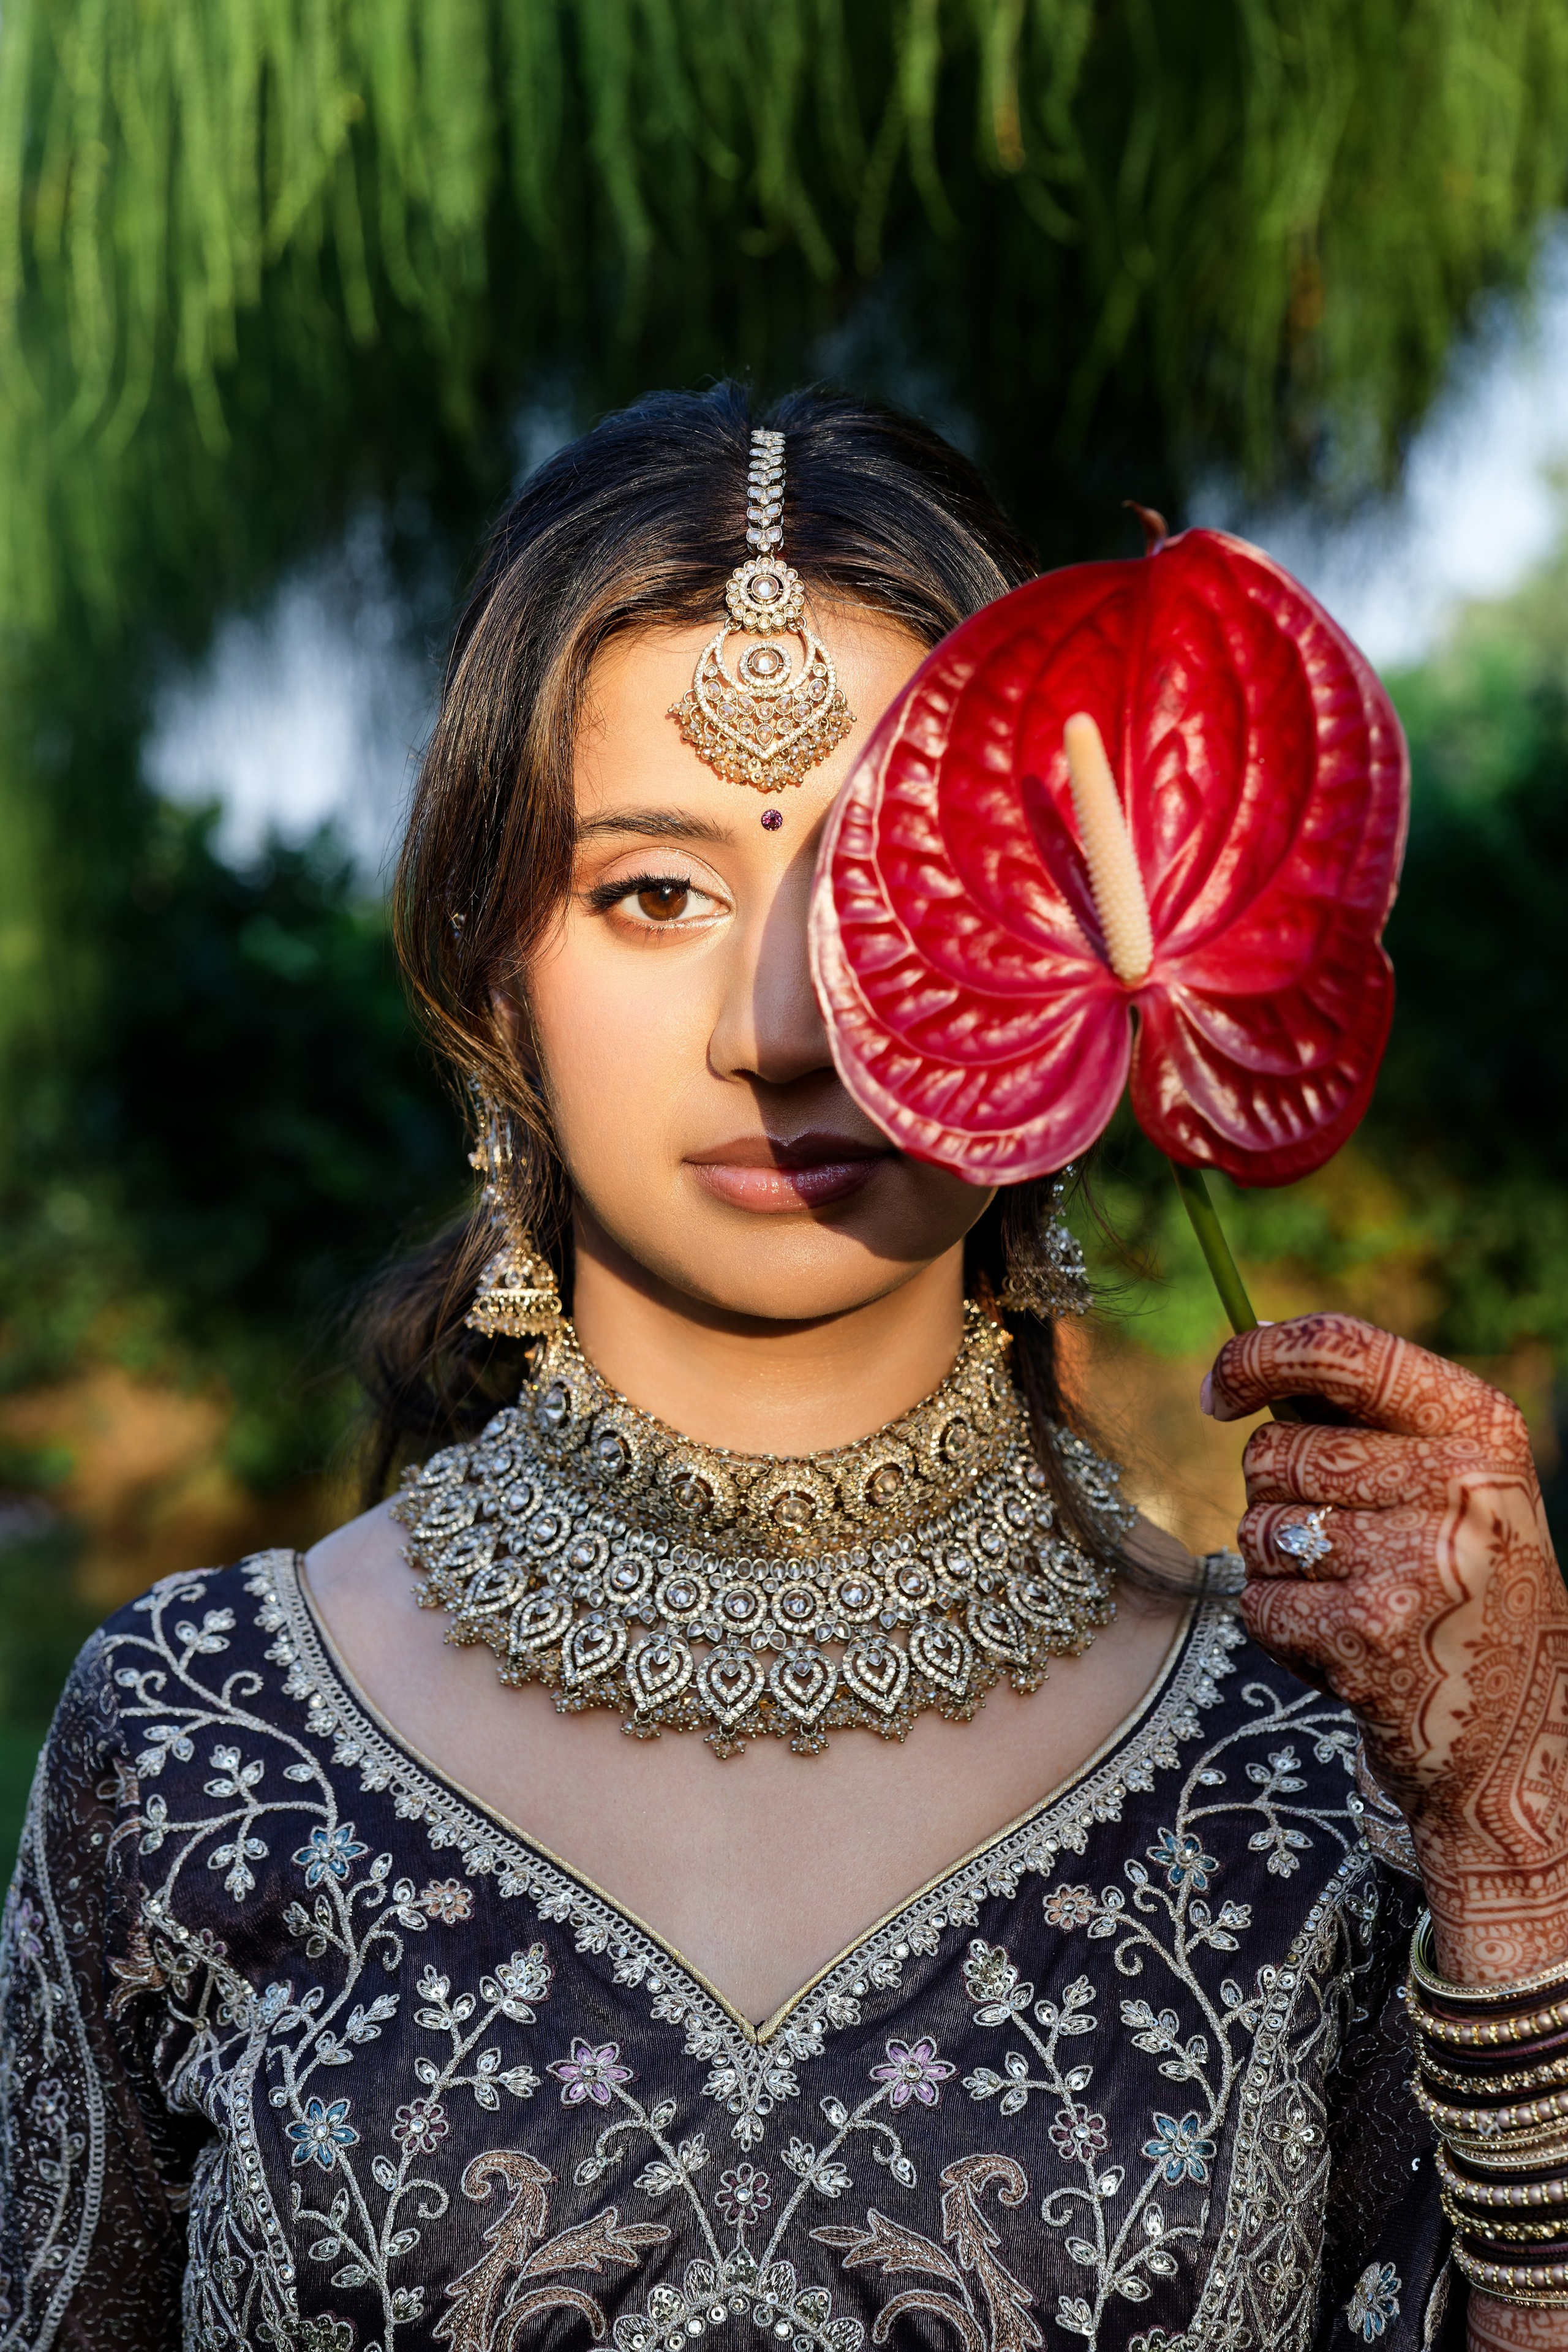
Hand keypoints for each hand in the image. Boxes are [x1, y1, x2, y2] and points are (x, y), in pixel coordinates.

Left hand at [1207, 1312, 1567, 1984]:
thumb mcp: (1458, 1489)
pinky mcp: (1369, 1633)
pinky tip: (1344, 1651)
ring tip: (1353, 1602)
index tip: (1218, 1388)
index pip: (1343, 1349)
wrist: (1519, 1742)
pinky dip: (1280, 1630)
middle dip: (1275, 1497)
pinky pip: (1258, 1602)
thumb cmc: (1467, 1596)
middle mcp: (1459, 1484)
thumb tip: (1249, 1356)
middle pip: (1276, 1450)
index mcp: (1481, 1427)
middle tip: (1342, 1548)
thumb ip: (1372, 1422)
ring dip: (1280, 1569)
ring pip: (1258, 1527)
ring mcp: (1417, 1559)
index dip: (1257, 1355)